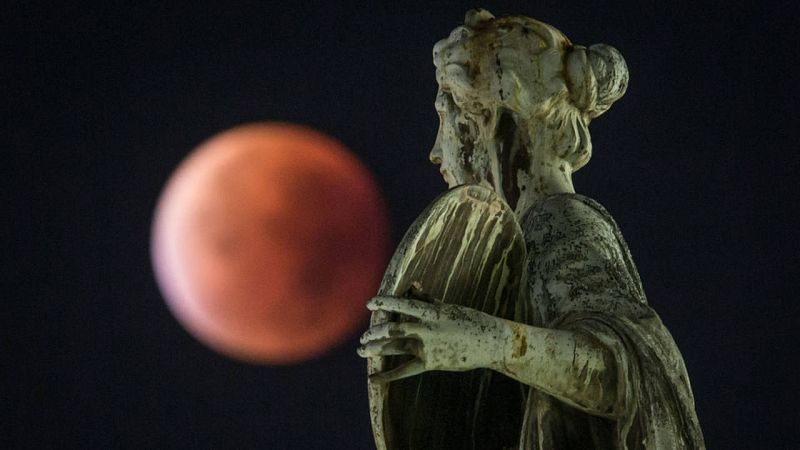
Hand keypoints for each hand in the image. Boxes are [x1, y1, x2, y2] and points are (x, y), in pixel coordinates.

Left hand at [358, 295, 509, 382]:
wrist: (491, 342)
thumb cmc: (470, 321)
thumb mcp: (448, 307)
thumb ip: (427, 299)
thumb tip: (414, 285)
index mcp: (431, 312)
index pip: (402, 304)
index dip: (385, 303)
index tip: (369, 303)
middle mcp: (427, 329)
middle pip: (394, 328)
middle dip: (375, 332)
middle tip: (363, 336)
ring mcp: (428, 346)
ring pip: (396, 347)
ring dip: (376, 349)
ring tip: (361, 351)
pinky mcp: (432, 362)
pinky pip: (406, 370)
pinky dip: (388, 376)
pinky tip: (374, 379)